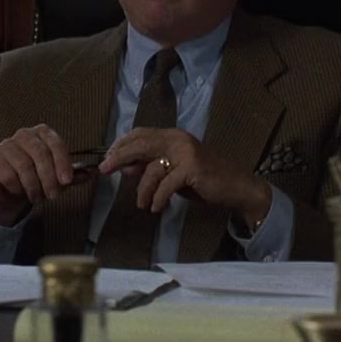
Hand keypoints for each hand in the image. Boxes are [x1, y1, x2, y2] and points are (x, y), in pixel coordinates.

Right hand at [0, 124, 73, 225]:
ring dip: (34, 186)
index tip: (67, 181)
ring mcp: (7, 145)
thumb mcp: (57, 177)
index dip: (63, 163)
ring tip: (37, 197)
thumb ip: (74, 174)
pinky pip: (9, 176)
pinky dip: (18, 188)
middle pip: (40, 154)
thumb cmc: (35, 178)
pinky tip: (20, 191)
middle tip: (53, 195)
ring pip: (24, 166)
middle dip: (49, 178)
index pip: (55, 144)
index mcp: (42, 133)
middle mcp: (24, 135)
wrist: (9, 191)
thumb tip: (93, 172)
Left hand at [97, 128, 270, 223]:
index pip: (141, 133)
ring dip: (143, 189)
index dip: (122, 143)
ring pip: (151, 168)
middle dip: (119, 157)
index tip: (107, 156)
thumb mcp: (173, 174)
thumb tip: (125, 168)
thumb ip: (151, 168)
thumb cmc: (204, 181)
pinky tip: (155, 208)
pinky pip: (166, 184)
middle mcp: (178, 139)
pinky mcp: (192, 167)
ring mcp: (186, 152)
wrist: (236, 187)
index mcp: (173, 136)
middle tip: (104, 169)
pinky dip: (158, 197)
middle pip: (140, 144)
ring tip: (141, 204)